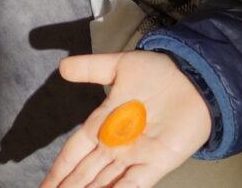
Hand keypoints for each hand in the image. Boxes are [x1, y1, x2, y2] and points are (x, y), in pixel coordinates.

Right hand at [39, 51, 212, 187]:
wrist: (196, 79)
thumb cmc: (160, 72)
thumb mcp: (121, 66)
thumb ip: (91, 68)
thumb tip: (62, 67)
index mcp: (103, 123)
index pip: (73, 152)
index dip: (58, 169)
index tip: (45, 185)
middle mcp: (115, 145)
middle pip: (84, 173)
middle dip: (68, 187)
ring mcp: (135, 157)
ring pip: (104, 183)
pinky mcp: (156, 164)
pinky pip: (134, 185)